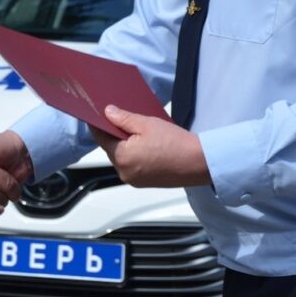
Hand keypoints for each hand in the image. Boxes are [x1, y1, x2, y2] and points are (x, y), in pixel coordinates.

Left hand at [91, 105, 210, 187]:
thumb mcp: (147, 124)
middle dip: (114, 134)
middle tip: (122, 118)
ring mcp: (134, 180)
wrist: (199, 162)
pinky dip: (134, 154)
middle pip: (111, 148)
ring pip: (122, 157)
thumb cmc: (174, 142)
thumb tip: (107, 113)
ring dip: (125, 145)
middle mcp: (124, 172)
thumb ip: (123, 118)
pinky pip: (132, 165)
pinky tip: (145, 144)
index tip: (97, 113)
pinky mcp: (144, 183)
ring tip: (137, 131)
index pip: (101, 138)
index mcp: (122, 157)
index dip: (98, 124)